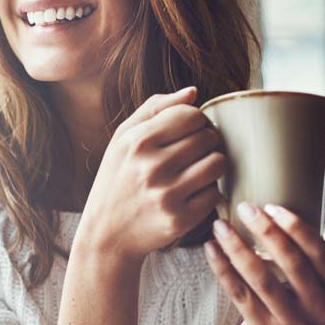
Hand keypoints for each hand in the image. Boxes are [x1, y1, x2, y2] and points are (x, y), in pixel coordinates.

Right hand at [79, 86, 226, 259]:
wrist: (106, 232)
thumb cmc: (117, 179)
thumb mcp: (122, 139)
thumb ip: (155, 109)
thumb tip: (193, 92)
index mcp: (137, 141)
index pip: (190, 114)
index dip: (196, 120)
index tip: (189, 131)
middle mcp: (152, 166)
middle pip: (208, 137)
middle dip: (207, 141)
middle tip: (194, 152)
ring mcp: (167, 194)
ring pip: (218, 163)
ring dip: (213, 164)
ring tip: (197, 169)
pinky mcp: (180, 219)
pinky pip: (215, 193)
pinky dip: (208, 191)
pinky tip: (192, 192)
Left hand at [204, 204, 324, 324]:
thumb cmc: (303, 304)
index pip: (321, 255)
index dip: (297, 229)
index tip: (272, 206)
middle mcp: (320, 309)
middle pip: (292, 264)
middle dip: (267, 232)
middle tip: (246, 208)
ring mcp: (291, 323)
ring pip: (261, 279)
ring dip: (238, 248)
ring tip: (220, 225)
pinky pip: (238, 293)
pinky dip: (222, 268)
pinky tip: (211, 247)